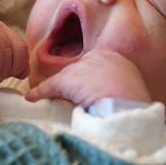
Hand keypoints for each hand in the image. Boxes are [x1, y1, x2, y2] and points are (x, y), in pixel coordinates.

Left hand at [25, 49, 150, 106]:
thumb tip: (112, 93)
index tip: (87, 87)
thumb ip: (119, 84)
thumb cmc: (133, 102)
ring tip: (54, 98)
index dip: (89, 77)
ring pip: (65, 78)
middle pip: (78, 69)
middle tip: (74, 95)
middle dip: (74, 82)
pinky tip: (32, 98)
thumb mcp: (130, 87)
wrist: (128, 108)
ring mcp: (82, 67)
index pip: (94, 63)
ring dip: (58, 89)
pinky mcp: (68, 80)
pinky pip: (50, 87)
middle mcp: (97, 56)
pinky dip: (40, 92)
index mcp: (115, 57)